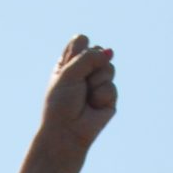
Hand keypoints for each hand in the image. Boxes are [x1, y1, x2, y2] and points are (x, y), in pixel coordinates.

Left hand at [40, 34, 116, 149]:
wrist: (67, 132)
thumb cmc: (61, 104)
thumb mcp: (68, 74)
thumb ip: (88, 57)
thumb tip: (110, 52)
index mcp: (70, 63)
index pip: (81, 40)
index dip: (80, 49)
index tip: (70, 65)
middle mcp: (85, 71)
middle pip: (99, 51)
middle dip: (90, 66)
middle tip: (79, 84)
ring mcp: (98, 83)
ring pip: (108, 67)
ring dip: (96, 82)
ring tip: (86, 97)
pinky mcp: (109, 97)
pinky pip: (111, 87)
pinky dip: (101, 96)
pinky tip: (93, 107)